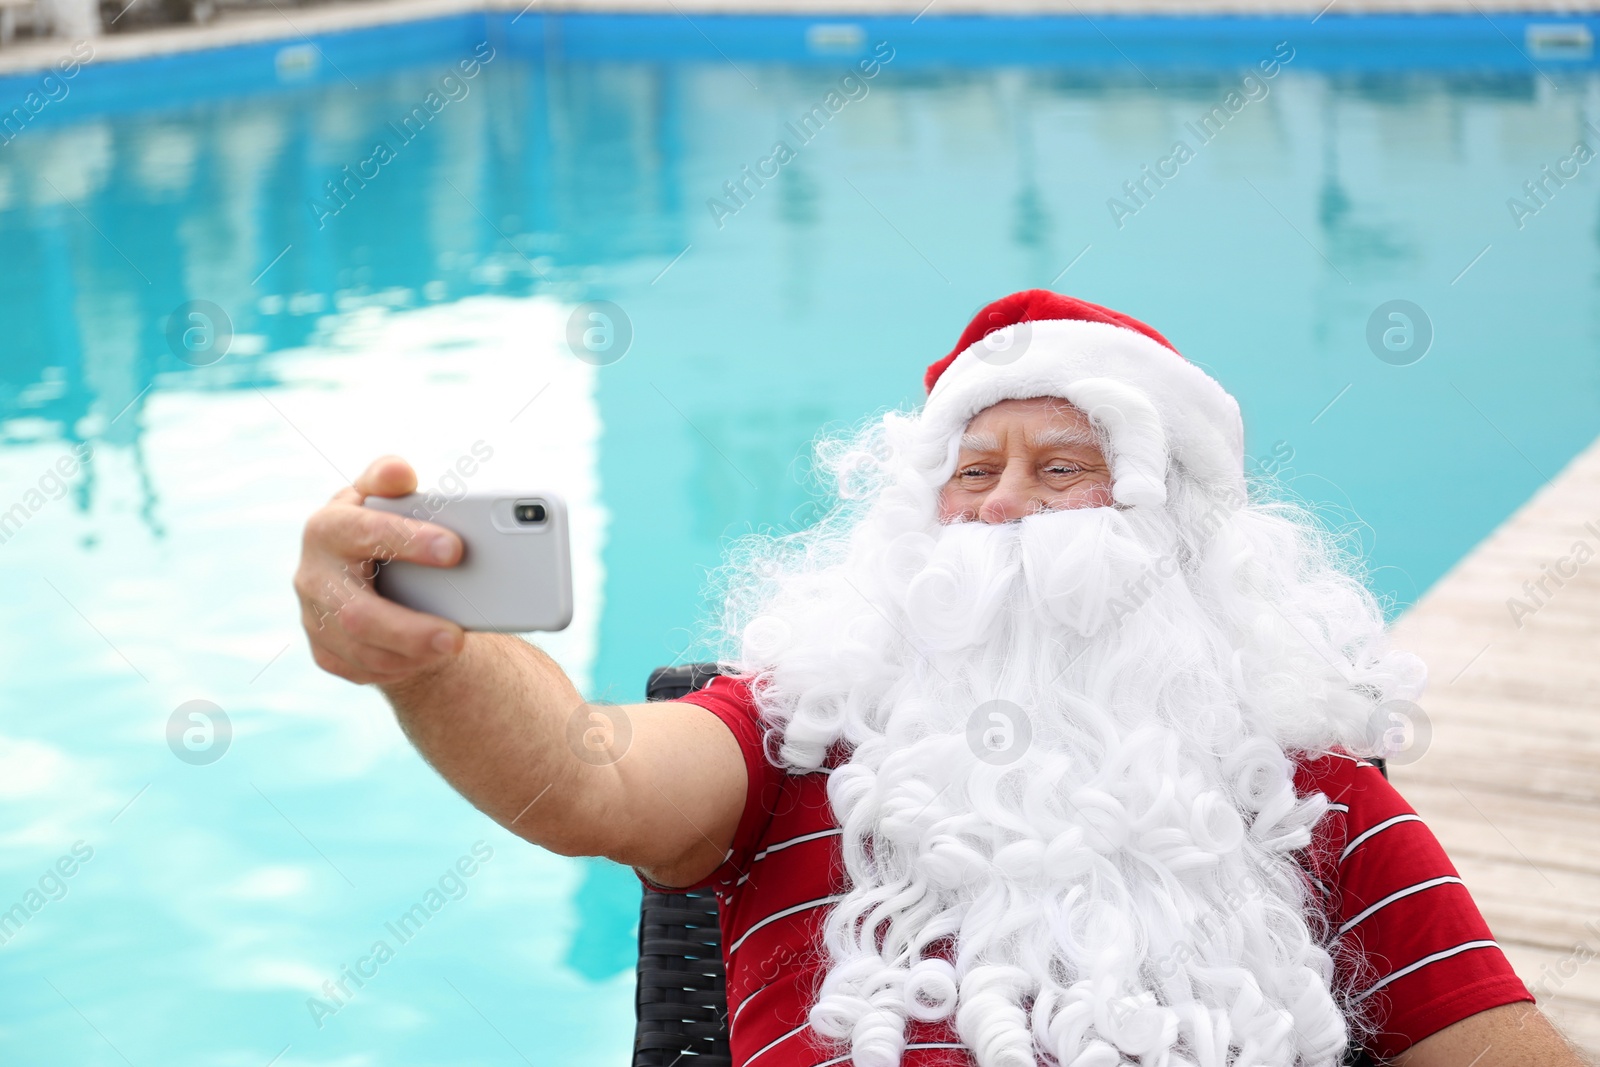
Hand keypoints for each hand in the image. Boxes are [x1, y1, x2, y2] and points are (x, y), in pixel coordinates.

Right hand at [294, 456, 465, 684]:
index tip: (455, 548)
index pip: (364, 532)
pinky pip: (361, 669)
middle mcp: (313, 574)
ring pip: (360, 649)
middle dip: (408, 628)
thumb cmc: (382, 529)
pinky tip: (427, 658)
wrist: (368, 575)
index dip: (408, 540)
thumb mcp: (385, 499)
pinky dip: (398, 667)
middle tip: (456, 636)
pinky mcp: (324, 650)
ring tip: (452, 646)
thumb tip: (400, 472)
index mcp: (328, 528)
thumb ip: (389, 480)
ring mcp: (314, 617)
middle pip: (356, 612)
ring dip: (410, 653)